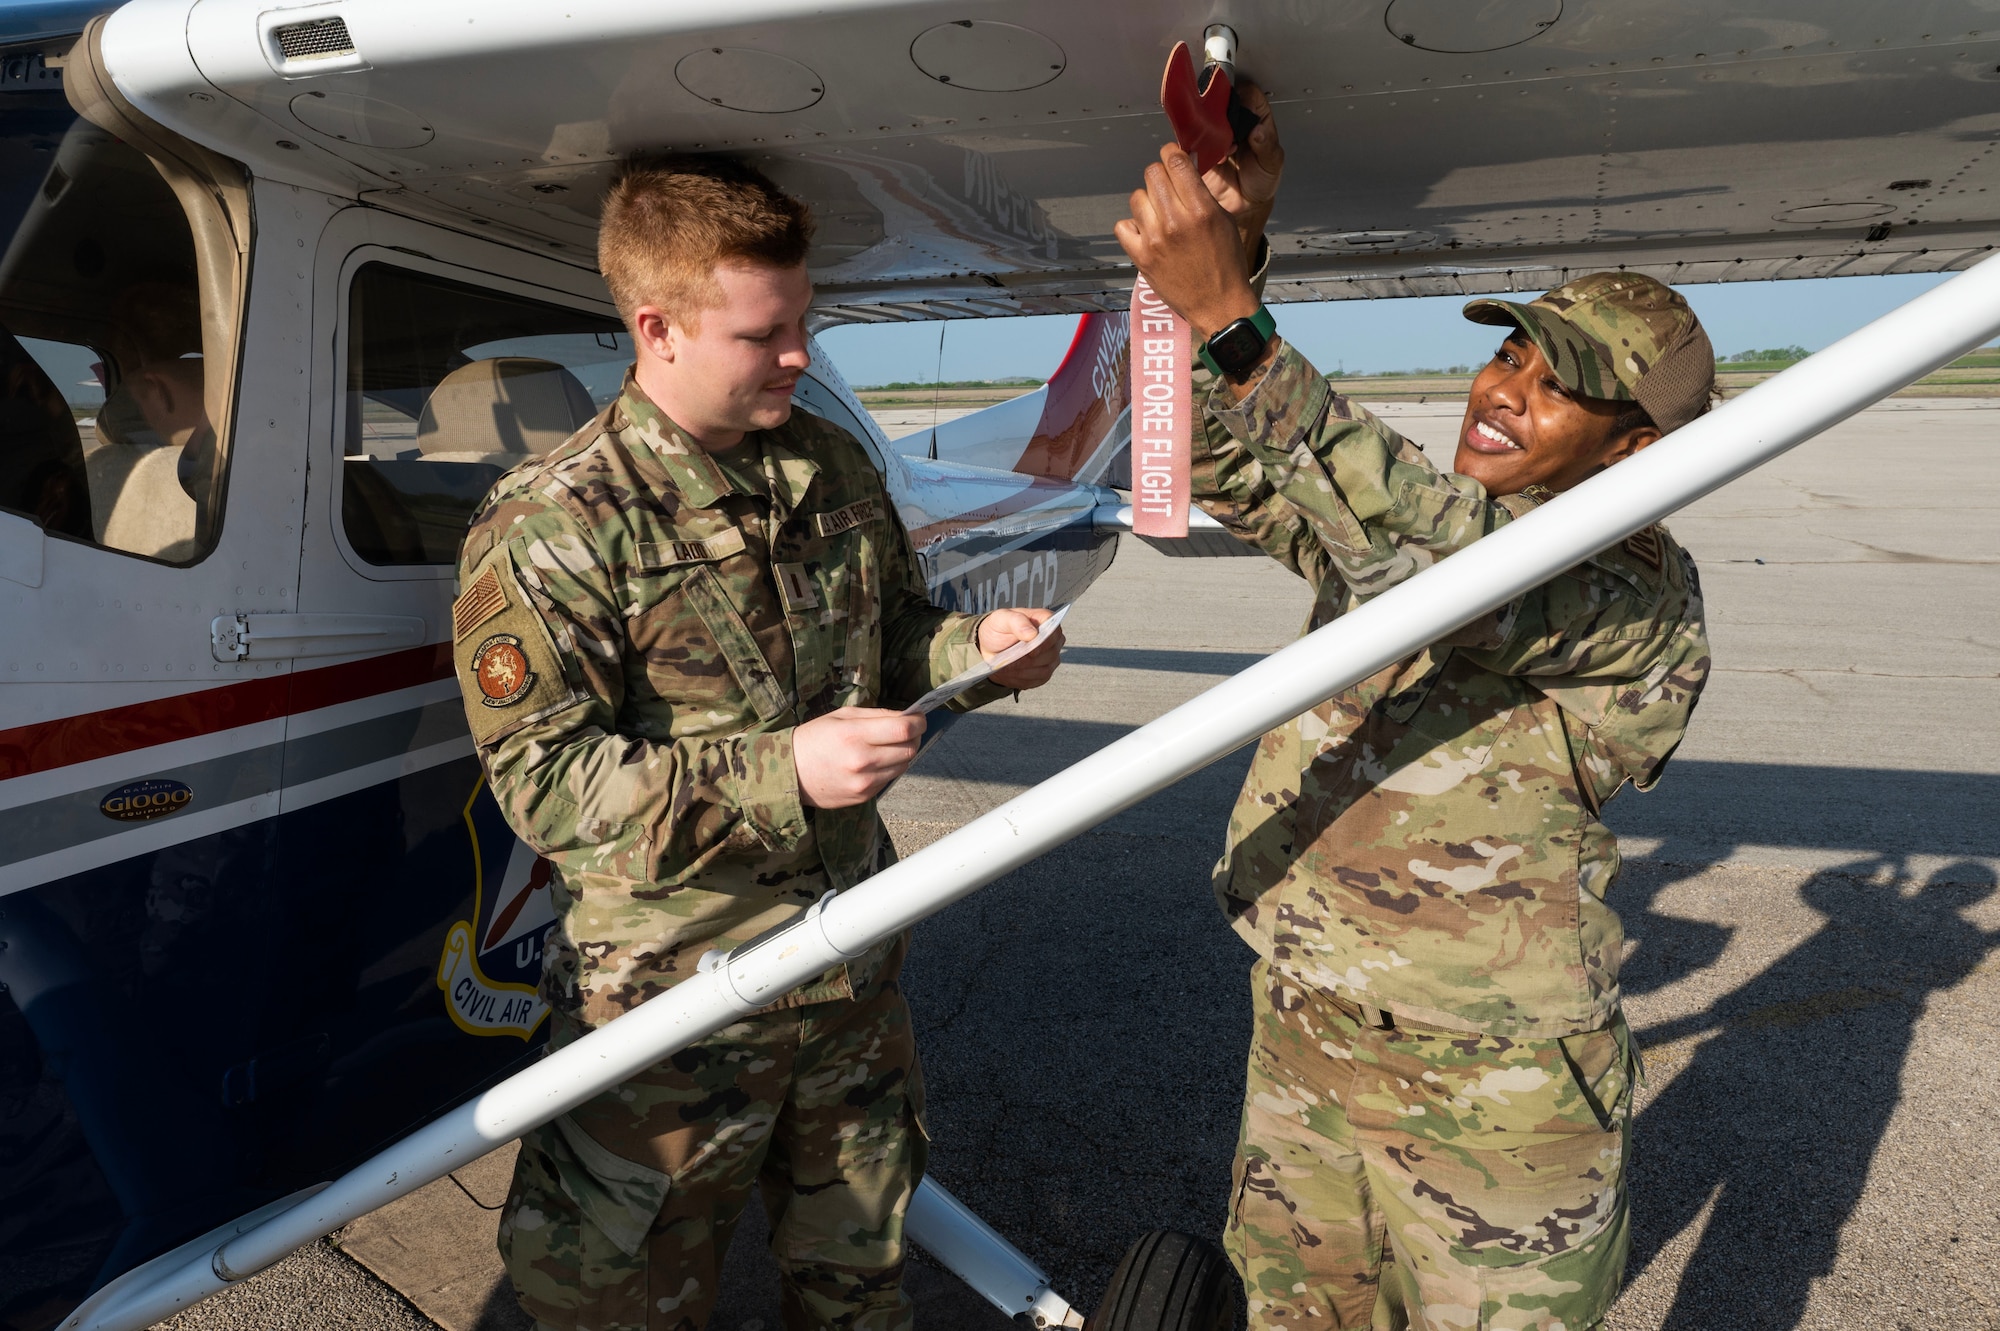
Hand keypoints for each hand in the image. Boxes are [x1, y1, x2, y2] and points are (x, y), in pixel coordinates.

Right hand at [793, 707, 924, 807]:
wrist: (789, 773)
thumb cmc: (814, 738)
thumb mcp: (842, 716)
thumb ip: (877, 715)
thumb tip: (907, 716)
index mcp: (854, 735)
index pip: (904, 730)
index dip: (918, 721)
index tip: (919, 717)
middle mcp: (862, 761)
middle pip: (910, 749)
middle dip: (914, 736)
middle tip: (908, 730)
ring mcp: (864, 783)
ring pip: (904, 766)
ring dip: (903, 753)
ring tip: (889, 745)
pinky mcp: (864, 796)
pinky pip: (889, 779)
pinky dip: (889, 768)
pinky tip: (875, 761)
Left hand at [980, 607, 1063, 689]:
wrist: (990, 647)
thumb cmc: (998, 629)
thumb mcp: (1001, 619)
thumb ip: (1017, 622)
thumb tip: (1033, 633)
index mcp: (1044, 620)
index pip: (1054, 632)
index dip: (1043, 643)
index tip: (1030, 650)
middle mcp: (1052, 638)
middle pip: (1051, 653)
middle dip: (1029, 659)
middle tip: (1011, 657)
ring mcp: (1051, 656)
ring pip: (1045, 669)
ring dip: (1023, 670)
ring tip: (1008, 665)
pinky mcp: (1044, 672)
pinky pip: (1038, 680)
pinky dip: (1022, 678)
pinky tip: (1011, 671)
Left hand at [1115, 143, 1260, 342]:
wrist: (1219, 305)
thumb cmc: (1226, 263)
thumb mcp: (1223, 220)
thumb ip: (1201, 192)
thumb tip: (1186, 162)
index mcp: (1201, 209)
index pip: (1175, 161)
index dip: (1171, 153)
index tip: (1172, 157)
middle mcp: (1175, 222)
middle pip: (1152, 173)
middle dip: (1160, 176)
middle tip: (1168, 188)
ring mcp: (1154, 240)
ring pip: (1137, 197)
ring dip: (1147, 201)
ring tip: (1159, 215)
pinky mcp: (1140, 257)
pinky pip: (1123, 225)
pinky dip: (1132, 226)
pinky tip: (1146, 232)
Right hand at [1201, 83, 1283, 265]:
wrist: (1242, 205)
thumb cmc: (1260, 181)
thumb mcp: (1272, 164)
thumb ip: (1267, 146)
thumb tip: (1259, 132)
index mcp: (1256, 118)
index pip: (1249, 93)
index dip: (1243, 94)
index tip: (1240, 103)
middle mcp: (1233, 122)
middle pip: (1222, 101)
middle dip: (1221, 112)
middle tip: (1225, 127)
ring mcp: (1214, 133)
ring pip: (1205, 117)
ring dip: (1208, 129)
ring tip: (1221, 148)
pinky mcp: (1198, 147)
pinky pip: (1191, 138)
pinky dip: (1195, 143)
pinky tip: (1206, 155)